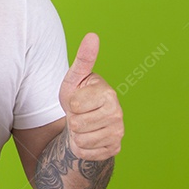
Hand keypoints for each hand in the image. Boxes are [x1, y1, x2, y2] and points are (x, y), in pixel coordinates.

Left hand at [58, 33, 123, 160]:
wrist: (83, 121)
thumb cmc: (78, 96)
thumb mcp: (75, 78)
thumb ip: (83, 58)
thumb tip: (92, 35)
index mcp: (109, 94)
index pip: (75, 106)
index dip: (70, 105)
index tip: (78, 101)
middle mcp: (118, 113)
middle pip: (77, 125)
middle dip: (73, 120)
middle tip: (80, 114)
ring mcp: (118, 133)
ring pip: (81, 141)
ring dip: (76, 135)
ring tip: (83, 125)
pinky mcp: (114, 149)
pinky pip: (86, 154)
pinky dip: (81, 148)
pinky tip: (88, 138)